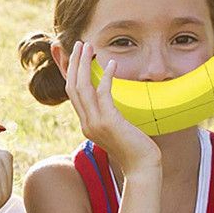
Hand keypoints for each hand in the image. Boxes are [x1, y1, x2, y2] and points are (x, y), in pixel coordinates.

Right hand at [67, 42, 160, 174]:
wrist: (142, 168)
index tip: (74, 56)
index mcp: (86, 124)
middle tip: (79, 44)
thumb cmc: (135, 149)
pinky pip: (103, 94)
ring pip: (82, 87)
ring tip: (89, 47)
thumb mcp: (117, 130)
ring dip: (84, 64)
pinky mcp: (108, 122)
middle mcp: (86, 123)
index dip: (71, 73)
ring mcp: (94, 123)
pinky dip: (106, 77)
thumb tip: (111, 102)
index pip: (73, 94)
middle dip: (75, 63)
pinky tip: (112, 64)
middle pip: (72, 87)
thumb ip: (109, 116)